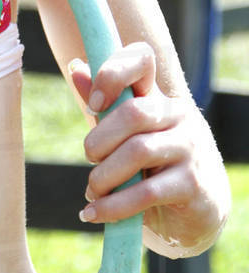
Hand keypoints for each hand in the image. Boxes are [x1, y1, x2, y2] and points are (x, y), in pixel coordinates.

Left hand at [71, 44, 229, 253]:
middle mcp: (179, 115)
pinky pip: (145, 193)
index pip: (141, 59)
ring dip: (104, 176)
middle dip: (99, 139)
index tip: (94, 103)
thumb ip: (102, 103)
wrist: (197, 209)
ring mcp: (190, 148)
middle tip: (90, 158)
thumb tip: (75, 67)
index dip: (112, 73)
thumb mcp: (125, 133)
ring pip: (138, 151)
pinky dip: (112, 206)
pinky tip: (94, 213)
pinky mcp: (193, 184)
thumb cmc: (153, 163)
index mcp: (158, 96)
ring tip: (92, 191)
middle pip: (133, 112)